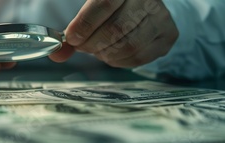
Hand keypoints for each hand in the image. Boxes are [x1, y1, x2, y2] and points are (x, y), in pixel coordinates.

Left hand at [51, 0, 177, 67]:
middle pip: (116, 28)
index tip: (71, 38)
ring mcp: (161, 17)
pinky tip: (110, 54)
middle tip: (82, 46)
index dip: (85, 24)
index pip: (104, 3)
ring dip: (105, 54)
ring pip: (128, 45)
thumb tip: (56, 55)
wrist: (142, 6)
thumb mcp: (90, 10)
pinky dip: (118, 60)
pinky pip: (139, 57)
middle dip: (92, 43)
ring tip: (97, 49)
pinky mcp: (168, 35)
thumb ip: (73, 30)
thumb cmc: (111, 7)